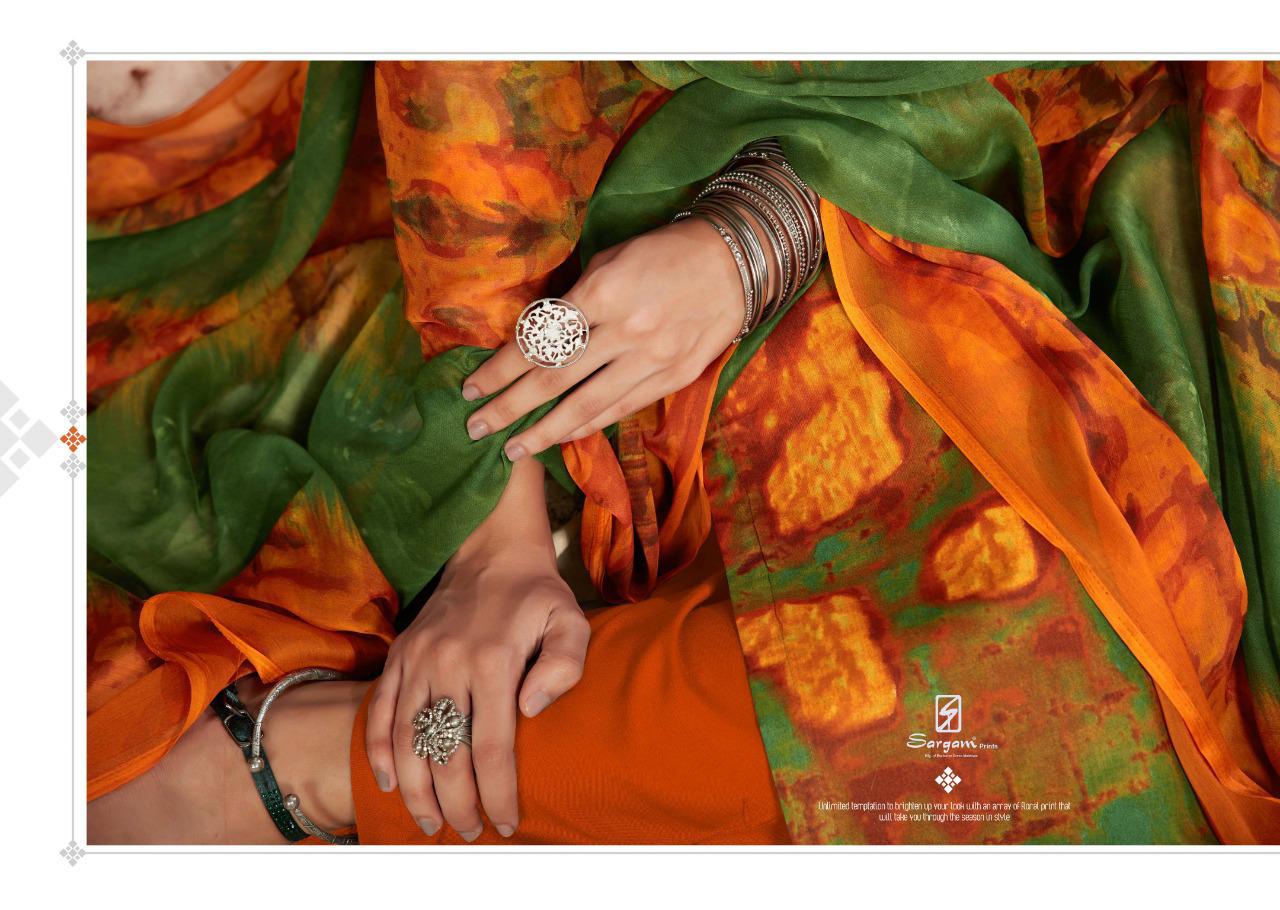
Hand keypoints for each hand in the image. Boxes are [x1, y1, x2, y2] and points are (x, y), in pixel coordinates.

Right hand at [364, 460, 588, 840]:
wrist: (490, 549)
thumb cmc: (537, 595)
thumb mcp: (570, 620)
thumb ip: (564, 665)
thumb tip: (530, 711)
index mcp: (493, 661)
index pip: (492, 747)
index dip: (497, 793)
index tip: (506, 822)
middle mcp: (449, 664)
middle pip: (446, 753)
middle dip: (458, 803)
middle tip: (471, 831)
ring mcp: (418, 660)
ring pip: (407, 740)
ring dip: (417, 789)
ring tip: (432, 822)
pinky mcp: (399, 656)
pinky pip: (379, 711)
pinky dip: (379, 751)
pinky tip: (390, 782)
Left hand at [460, 215, 746, 457]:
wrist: (735, 263)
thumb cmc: (664, 252)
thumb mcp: (610, 260)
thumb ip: (573, 301)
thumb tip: (535, 338)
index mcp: (603, 292)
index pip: (538, 339)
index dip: (501, 368)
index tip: (471, 388)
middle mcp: (625, 330)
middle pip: (553, 379)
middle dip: (509, 407)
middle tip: (475, 428)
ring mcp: (652, 359)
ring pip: (587, 405)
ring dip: (543, 431)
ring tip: (512, 449)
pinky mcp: (675, 378)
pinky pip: (621, 410)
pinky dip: (587, 427)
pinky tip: (560, 439)